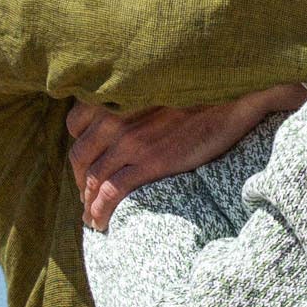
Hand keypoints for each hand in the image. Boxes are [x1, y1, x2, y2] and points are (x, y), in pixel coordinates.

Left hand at [68, 86, 306, 229]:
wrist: (230, 97)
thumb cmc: (200, 91)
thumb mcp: (156, 84)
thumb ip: (134, 98)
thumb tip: (130, 116)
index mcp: (115, 95)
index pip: (76, 123)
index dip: (80, 146)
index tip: (88, 162)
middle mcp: (115, 117)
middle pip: (81, 156)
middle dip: (80, 181)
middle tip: (88, 196)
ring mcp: (130, 141)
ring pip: (93, 178)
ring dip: (88, 202)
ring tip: (92, 218)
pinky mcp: (149, 162)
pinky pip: (111, 192)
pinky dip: (100, 210)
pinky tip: (101, 222)